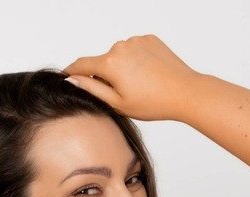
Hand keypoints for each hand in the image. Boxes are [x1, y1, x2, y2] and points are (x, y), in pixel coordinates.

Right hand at [60, 34, 200, 122]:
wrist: (184, 92)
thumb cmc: (153, 102)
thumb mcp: (118, 104)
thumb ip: (92, 90)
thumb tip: (73, 79)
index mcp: (110, 63)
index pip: (82, 64)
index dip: (71, 71)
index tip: (65, 75)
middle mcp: (120, 46)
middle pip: (103, 62)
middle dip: (105, 76)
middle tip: (122, 95)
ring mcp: (136, 40)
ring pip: (120, 56)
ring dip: (122, 68)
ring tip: (140, 86)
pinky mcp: (149, 39)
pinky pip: (135, 50)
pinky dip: (136, 61)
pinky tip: (148, 75)